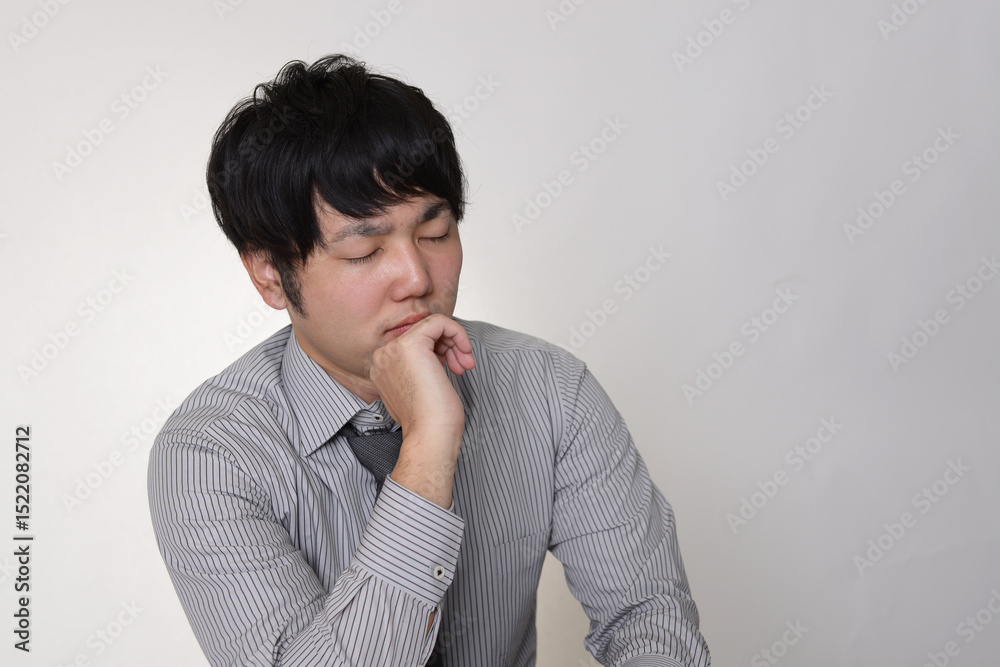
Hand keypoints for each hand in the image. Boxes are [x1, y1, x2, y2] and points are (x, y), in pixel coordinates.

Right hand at [368, 314, 474, 506]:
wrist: (431, 434)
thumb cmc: (430, 419)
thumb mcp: (419, 388)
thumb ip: (417, 368)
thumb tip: (435, 353)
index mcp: (381, 366)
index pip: (413, 341)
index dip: (438, 350)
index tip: (453, 367)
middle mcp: (382, 355)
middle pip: (422, 332)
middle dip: (448, 346)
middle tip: (462, 366)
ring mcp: (394, 349)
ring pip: (431, 325)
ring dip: (455, 343)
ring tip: (464, 365)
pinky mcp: (411, 344)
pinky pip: (438, 321)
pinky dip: (457, 333)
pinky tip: (465, 354)